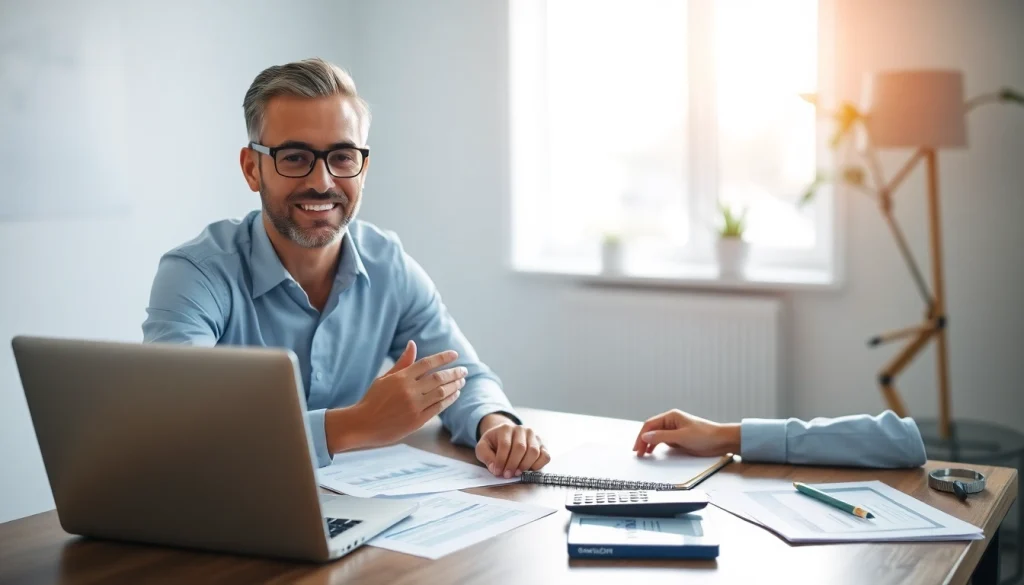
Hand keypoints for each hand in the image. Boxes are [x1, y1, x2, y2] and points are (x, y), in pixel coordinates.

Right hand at [340, 340, 466, 448]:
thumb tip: (413, 344)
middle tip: (464, 370)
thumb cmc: (372, 399)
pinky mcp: (416, 421)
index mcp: (401, 377)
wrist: (362, 424)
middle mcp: (409, 390)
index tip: (455, 355)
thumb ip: (402, 362)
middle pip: (438, 378)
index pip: (427, 363)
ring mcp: (414, 406)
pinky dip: (449, 400)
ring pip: (441, 392)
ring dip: (454, 386)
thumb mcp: (385, 378)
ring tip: (462, 381)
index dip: (443, 358)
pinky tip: (454, 394)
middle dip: (454, 373)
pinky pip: (438, 408)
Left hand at [475, 416, 550, 477]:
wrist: (505, 436)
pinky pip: (545, 456)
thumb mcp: (483, 447)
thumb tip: (494, 468)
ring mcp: (533, 436)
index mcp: (505, 428)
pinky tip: (529, 469)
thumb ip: (485, 456)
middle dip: (513, 464)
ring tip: (517, 472)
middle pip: (520, 448)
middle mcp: (521, 429)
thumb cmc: (494, 443)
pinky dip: (539, 465)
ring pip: (534, 452)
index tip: (497, 472)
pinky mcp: (542, 444)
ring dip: (525, 465)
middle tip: (507, 475)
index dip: (501, 461)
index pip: (505, 445)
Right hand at [632, 409, 740, 456]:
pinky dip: (657, 446)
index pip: (650, 425)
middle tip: (638, 452)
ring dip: (649, 444)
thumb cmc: (705, 435)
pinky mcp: (679, 438)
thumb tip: (645, 436)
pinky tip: (653, 451)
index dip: (641, 436)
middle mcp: (671, 422)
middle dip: (643, 441)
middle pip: (652, 430)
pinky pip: (663, 441)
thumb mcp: (681, 436)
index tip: (637, 447)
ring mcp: (675, 430)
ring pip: (656, 436)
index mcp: (671, 416)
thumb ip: (662, 437)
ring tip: (643, 453)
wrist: (721, 441)